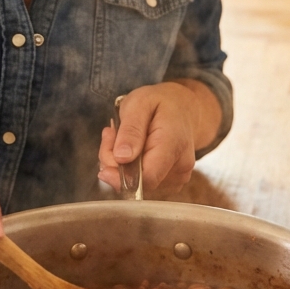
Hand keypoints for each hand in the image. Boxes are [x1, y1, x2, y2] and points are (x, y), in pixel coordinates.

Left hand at [97, 81, 218, 198]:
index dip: (120, 176)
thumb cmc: (161, 103)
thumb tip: (121, 158)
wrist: (184, 108)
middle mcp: (180, 166)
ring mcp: (178, 177)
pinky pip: (142, 184)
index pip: (147, 178)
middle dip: (115, 163)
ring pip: (136, 185)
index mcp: (174, 145)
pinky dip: (129, 170)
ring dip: (119, 165)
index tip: (106, 157)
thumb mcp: (140, 103)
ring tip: (122, 138)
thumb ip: (131, 130)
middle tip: (112, 135)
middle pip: (138, 183)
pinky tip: (130, 149)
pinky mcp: (171, 184)